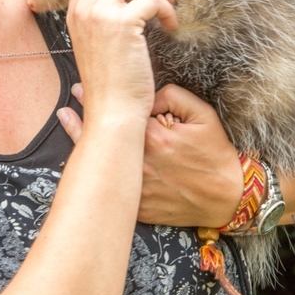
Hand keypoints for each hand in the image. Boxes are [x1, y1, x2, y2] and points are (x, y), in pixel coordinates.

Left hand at [58, 82, 241, 227]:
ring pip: (102, 164)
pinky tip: (82, 161)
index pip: (121, 112)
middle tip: (73, 98)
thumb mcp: (203, 116)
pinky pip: (111, 189)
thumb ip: (173, 96)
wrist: (228, 198)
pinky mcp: (138, 207)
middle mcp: (141, 162)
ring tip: (66, 119)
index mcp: (154, 137)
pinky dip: (96, 175)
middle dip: (86, 114)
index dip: (106, 99)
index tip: (88, 87)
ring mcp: (137, 187)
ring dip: (83, 141)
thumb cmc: (216, 155)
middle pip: (104, 137)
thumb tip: (145, 95)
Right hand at [64, 0, 176, 124]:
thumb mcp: (93, 46)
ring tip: (164, 3)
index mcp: (75, 14)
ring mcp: (100, 14)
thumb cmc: (109, 86)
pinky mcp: (123, 24)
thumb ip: (99, 20)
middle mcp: (83, 9)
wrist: (112, 112)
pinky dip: (166, 8)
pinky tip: (170, 24)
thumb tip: (123, 1)